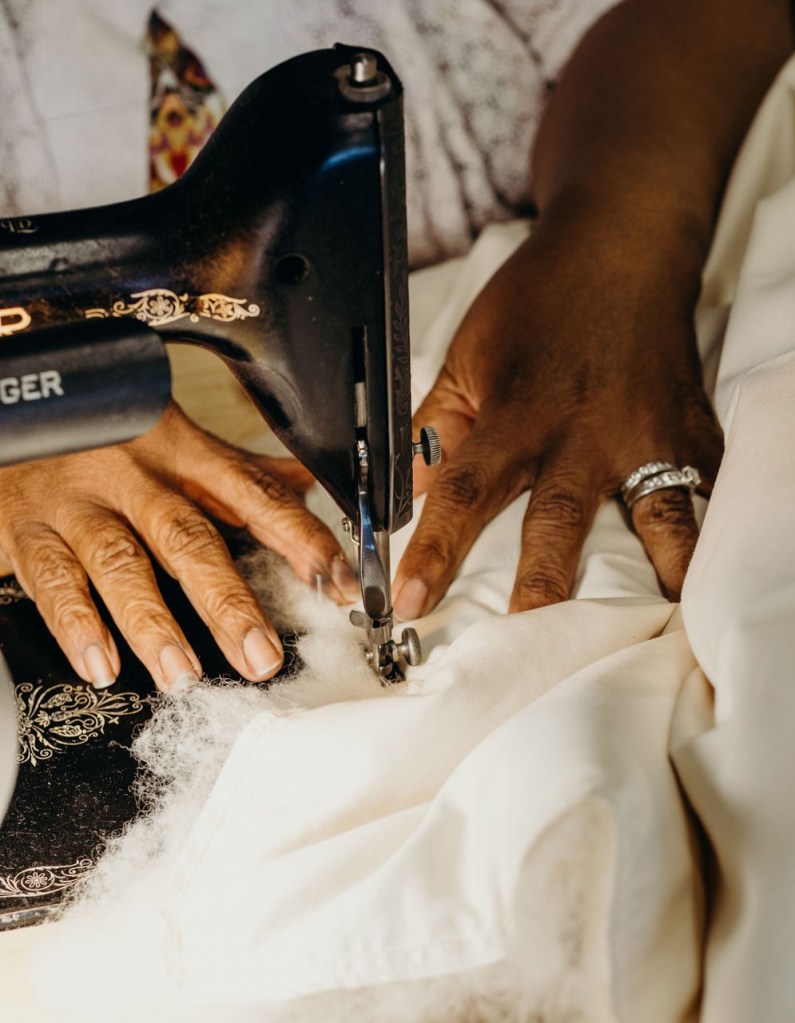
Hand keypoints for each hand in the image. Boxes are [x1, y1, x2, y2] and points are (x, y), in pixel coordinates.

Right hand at [0, 402, 356, 690]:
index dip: (302, 539)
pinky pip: (50, 578)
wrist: (13, 404)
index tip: (339, 582)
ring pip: (120, 563)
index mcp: (184, 454)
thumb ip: (240, 471)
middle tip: (260, 655)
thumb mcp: (177, 439)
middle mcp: (135, 477)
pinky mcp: (27, 527)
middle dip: (228, 601)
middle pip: (189, 539)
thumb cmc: (105, 431)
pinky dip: (75, 625)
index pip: (255, 497)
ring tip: (182, 674)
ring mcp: (80, 502)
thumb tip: (308, 482)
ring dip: (152, 623)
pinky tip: (99, 664)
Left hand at [393, 218, 722, 619]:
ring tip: (664, 625)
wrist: (621, 249)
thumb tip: (411, 494)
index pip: (465, 490)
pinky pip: (706, 493)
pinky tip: (707, 579)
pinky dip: (709, 537)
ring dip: (658, 572)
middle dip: (541, 585)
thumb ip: (439, 427)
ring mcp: (648, 434)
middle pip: (560, 518)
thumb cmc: (537, 302)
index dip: (433, 549)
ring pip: (657, 514)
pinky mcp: (692, 433)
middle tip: (524, 644)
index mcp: (518, 412)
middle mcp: (585, 430)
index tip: (407, 600)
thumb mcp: (466, 355)